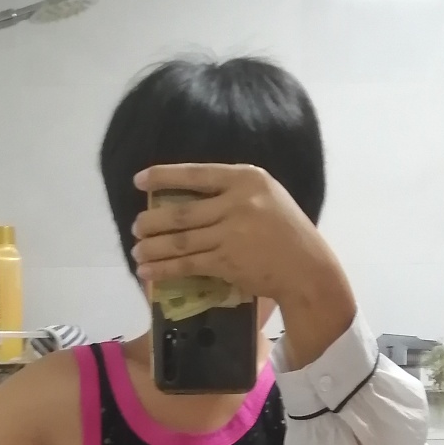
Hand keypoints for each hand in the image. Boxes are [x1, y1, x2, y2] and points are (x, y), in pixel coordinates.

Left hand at [130, 163, 340, 305]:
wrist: (307, 268)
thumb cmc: (287, 231)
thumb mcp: (267, 197)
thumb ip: (235, 192)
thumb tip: (189, 197)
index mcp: (247, 179)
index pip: (196, 174)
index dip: (163, 176)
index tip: (139, 181)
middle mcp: (238, 202)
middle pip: (182, 211)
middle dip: (152, 221)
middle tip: (136, 226)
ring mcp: (232, 234)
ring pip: (180, 240)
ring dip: (153, 247)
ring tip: (137, 250)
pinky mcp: (227, 262)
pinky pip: (187, 264)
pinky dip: (164, 268)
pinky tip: (147, 271)